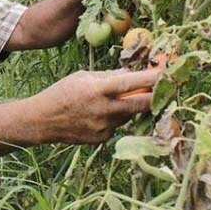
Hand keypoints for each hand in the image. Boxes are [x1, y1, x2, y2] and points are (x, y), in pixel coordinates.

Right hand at [37, 68, 159, 143]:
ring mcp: (104, 127)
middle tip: (167, 88)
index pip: (132, 82)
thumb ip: (109, 76)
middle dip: (157, 95)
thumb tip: (133, 73)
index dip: (153, 77)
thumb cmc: (61, 93)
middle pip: (142, 104)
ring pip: (130, 114)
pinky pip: (118, 125)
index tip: (168, 71)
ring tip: (117, 98)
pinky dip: (116, 117)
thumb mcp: (83, 77)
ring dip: (132, 105)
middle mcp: (104, 109)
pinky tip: (100, 113)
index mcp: (98, 89)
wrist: (42, 121)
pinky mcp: (103, 138)